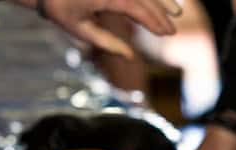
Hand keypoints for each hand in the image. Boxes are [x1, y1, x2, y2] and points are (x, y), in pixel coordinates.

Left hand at [14, 0, 181, 57]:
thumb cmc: (60, 10)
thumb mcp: (81, 30)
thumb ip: (108, 43)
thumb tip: (131, 57)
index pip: (135, 8)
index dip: (153, 21)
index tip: (165, 33)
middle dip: (161, 12)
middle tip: (172, 29)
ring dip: (160, 0)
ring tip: (176, 12)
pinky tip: (158, 2)